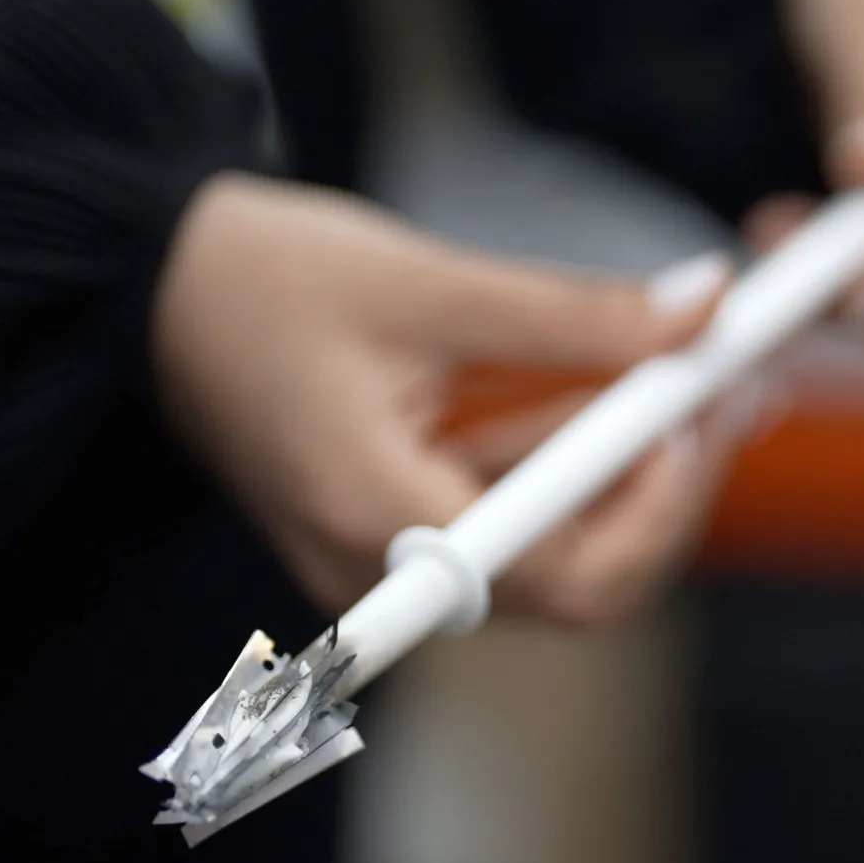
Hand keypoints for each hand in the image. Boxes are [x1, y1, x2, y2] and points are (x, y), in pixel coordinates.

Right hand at [153, 173, 751, 627]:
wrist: (150, 291)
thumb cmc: (263, 279)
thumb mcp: (429, 282)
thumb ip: (573, 314)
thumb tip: (703, 312)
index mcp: (378, 515)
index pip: (565, 576)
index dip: (661, 509)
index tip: (701, 413)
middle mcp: (377, 572)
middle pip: (568, 584)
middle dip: (656, 495)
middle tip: (713, 394)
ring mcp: (377, 564)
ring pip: (542, 555)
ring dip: (617, 476)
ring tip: (676, 377)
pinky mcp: (381, 536)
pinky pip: (499, 527)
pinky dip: (558, 468)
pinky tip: (597, 396)